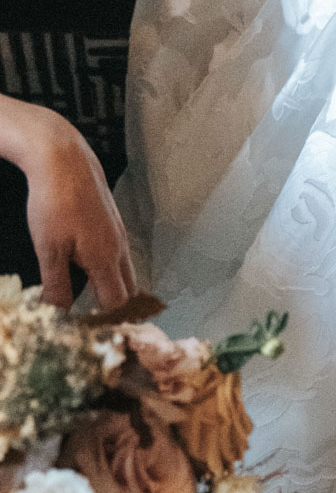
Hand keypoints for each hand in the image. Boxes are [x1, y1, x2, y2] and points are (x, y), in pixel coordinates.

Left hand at [15, 105, 137, 309]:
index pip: (118, 303)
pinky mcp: (111, 218)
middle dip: (119, 309)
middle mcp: (119, 246)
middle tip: (102, 326)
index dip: (109, 322)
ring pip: (124, 269)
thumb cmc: (54, 201)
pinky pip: (117, 253)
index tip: (96, 336)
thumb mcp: (48, 248)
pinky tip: (90, 268)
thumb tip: (59, 315)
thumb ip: (57, 285)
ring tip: (98, 304)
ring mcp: (117, 230)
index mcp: (106, 258)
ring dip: (115, 288)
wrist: (62, 156)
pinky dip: (110, 269)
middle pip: (129, 288)